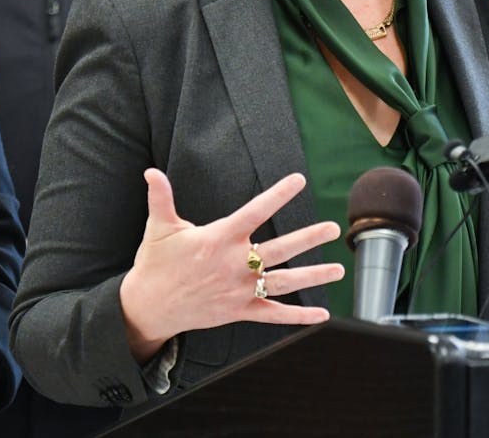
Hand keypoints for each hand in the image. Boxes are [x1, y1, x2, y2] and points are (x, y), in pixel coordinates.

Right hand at [118, 169, 343, 361]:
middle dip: (308, 238)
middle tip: (332, 228)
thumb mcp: (158, 227)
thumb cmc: (155, 264)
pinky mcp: (239, 311)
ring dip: (313, 276)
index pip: (255, 212)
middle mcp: (234, 265)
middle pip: (279, 249)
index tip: (299, 180)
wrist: (149, 307)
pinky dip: (298, 316)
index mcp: (219, 239)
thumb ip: (160, 198)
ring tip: (338, 269)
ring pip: (283, 282)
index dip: (278, 195)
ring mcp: (239, 291)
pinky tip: (321, 314)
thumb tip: (151, 172)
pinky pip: (274, 315)